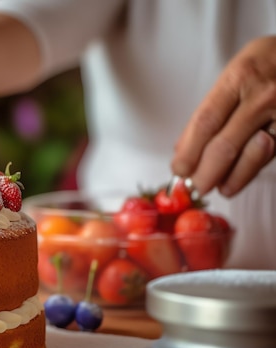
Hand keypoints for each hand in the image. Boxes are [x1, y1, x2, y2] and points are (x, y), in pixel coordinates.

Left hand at [172, 36, 275, 196]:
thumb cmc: (268, 63)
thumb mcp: (236, 74)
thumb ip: (212, 110)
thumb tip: (183, 149)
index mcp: (239, 78)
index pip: (205, 123)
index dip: (188, 152)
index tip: (178, 170)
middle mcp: (263, 95)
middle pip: (224, 145)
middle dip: (204, 173)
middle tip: (192, 187)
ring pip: (252, 156)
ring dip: (229, 178)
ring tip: (215, 188)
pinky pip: (271, 156)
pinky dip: (249, 172)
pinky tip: (236, 181)